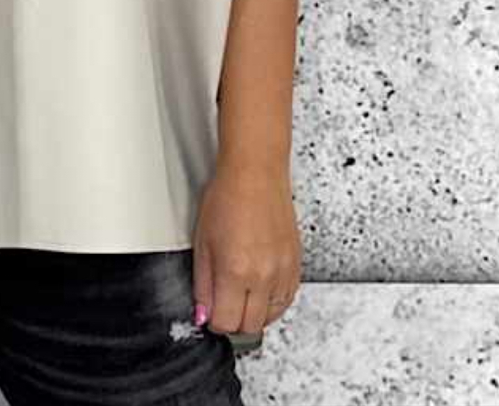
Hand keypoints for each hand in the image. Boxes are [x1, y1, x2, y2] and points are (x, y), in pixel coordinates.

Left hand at [191, 162, 301, 336]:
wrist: (256, 172)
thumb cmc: (228, 196)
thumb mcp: (203, 241)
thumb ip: (203, 284)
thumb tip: (203, 313)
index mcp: (236, 271)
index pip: (225, 323)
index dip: (213, 321)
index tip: (209, 312)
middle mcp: (264, 276)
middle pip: (249, 326)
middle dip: (233, 320)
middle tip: (222, 304)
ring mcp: (283, 271)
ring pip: (270, 317)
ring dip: (253, 313)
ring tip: (240, 294)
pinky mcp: (296, 265)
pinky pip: (286, 301)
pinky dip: (272, 302)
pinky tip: (259, 289)